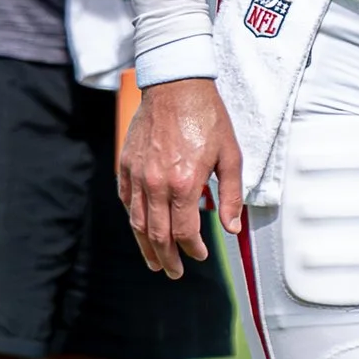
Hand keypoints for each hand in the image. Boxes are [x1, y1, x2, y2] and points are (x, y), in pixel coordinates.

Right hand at [120, 75, 241, 275]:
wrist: (175, 85)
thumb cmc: (206, 117)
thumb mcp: (231, 156)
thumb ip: (232, 196)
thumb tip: (232, 228)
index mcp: (185, 184)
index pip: (185, 232)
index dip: (193, 249)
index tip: (200, 255)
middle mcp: (157, 184)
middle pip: (158, 235)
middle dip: (167, 258)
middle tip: (174, 272)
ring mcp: (137, 175)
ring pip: (136, 222)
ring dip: (146, 246)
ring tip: (154, 262)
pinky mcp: (126, 164)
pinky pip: (126, 200)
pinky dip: (132, 218)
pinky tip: (139, 228)